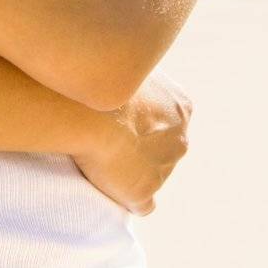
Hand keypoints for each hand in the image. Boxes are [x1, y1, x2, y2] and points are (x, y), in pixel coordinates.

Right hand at [71, 68, 192, 215]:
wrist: (86, 108)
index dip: (143, 121)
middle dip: (142, 147)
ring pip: (151, 175)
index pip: (168, 120)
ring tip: (99, 155)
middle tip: (108, 136)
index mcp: (182, 107)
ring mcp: (165, 170)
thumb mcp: (129, 66)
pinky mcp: (143, 193)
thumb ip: (137, 77)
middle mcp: (181, 140)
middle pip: (164, 149)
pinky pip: (141, 203)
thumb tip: (126, 64)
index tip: (121, 117)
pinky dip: (129, 199)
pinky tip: (108, 186)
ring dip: (132, 171)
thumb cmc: (102, 79)